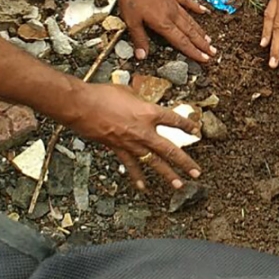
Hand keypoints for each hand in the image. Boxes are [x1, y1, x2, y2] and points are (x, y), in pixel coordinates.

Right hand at [67, 82, 201, 190]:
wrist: (82, 106)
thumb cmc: (103, 94)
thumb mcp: (128, 91)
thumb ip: (140, 101)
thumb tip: (142, 105)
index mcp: (149, 112)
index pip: (174, 120)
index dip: (187, 125)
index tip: (196, 131)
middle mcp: (143, 130)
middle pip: (170, 149)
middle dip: (185, 162)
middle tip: (197, 173)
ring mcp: (131, 143)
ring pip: (153, 162)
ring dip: (167, 174)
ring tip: (179, 185)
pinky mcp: (117, 149)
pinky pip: (131, 165)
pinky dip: (137, 177)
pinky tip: (143, 187)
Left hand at [118, 0, 215, 63]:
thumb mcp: (131, 20)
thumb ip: (139, 38)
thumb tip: (142, 56)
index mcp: (163, 23)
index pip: (182, 42)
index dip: (194, 52)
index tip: (205, 59)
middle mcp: (172, 15)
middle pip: (190, 33)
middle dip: (202, 45)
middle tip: (213, 53)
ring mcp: (174, 4)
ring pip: (191, 21)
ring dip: (200, 31)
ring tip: (209, 39)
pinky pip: (187, 3)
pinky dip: (196, 8)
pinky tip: (203, 11)